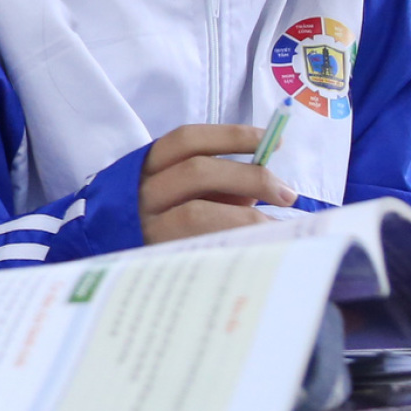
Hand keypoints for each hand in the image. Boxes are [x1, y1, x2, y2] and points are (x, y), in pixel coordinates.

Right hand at [139, 123, 297, 243]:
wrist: (123, 274)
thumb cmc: (166, 226)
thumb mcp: (184, 197)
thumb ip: (219, 187)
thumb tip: (269, 185)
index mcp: (144, 167)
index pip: (186, 141)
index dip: (231, 136)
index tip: (271, 141)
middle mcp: (140, 193)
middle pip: (197, 172)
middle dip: (250, 177)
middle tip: (287, 194)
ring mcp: (144, 227)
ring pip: (197, 213)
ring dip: (246, 216)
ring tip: (277, 227)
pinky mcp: (155, 258)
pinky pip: (200, 248)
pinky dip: (236, 244)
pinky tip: (259, 247)